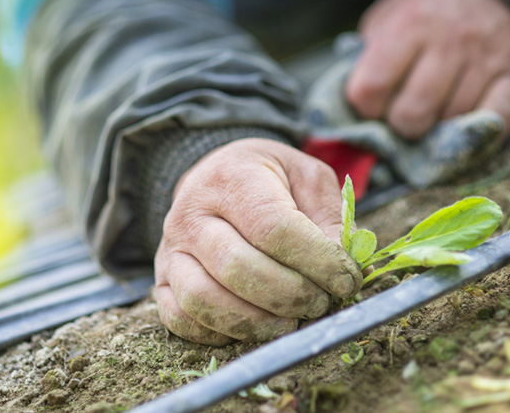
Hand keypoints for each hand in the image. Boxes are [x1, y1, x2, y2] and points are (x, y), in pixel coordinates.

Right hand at [154, 138, 361, 344]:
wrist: (217, 176)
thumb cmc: (269, 180)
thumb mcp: (307, 178)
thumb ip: (329, 218)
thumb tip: (343, 264)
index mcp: (232, 178)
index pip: (274, 228)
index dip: (317, 261)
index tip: (346, 279)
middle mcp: (191, 213)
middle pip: (239, 268)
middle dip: (290, 295)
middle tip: (320, 303)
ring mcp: (171, 249)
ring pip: (204, 299)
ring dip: (255, 322)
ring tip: (290, 323)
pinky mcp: (162, 280)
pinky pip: (180, 319)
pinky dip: (218, 334)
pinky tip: (253, 327)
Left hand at [346, 0, 509, 139]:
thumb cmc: (423, 14)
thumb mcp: (384, 21)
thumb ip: (366, 61)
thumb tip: (351, 114)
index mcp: (409, 24)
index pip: (370, 89)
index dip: (364, 110)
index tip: (371, 107)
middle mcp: (450, 40)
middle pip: (411, 115)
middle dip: (399, 127)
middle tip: (401, 117)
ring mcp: (487, 59)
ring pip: (450, 123)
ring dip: (435, 131)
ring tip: (429, 115)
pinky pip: (496, 121)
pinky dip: (476, 134)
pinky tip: (460, 129)